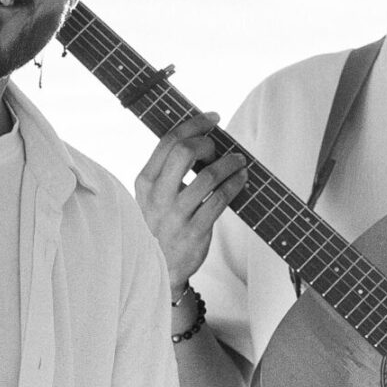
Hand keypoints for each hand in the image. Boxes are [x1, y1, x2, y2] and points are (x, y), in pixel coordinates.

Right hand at [135, 113, 247, 296]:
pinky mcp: (194, 232)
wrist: (158, 269)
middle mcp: (157, 196)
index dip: (194, 124)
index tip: (212, 117)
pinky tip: (241, 179)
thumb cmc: (161, 225)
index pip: (168, 141)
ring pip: (208, 176)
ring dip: (229, 163)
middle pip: (185, 151)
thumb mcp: (153, 197)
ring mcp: (175, 215)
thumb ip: (167, 171)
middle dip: (208, 142)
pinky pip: (220, 200)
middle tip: (219, 148)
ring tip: (239, 161)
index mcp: (145, 182)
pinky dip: (235, 184)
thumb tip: (199, 138)